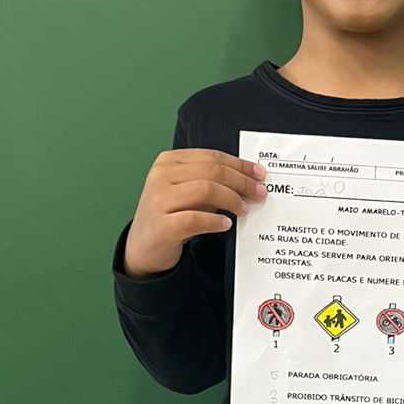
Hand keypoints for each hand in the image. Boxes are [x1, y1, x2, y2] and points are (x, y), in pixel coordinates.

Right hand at [124, 149, 266, 276]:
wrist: (143, 247)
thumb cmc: (170, 216)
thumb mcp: (186, 191)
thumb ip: (210, 182)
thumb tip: (248, 182)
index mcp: (168, 162)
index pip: (211, 157)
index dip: (239, 165)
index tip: (259, 174)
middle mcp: (161, 176)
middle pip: (212, 171)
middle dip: (241, 181)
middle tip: (259, 193)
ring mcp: (159, 200)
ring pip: (206, 189)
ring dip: (232, 199)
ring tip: (244, 209)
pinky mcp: (162, 226)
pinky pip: (195, 219)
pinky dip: (215, 220)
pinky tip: (226, 224)